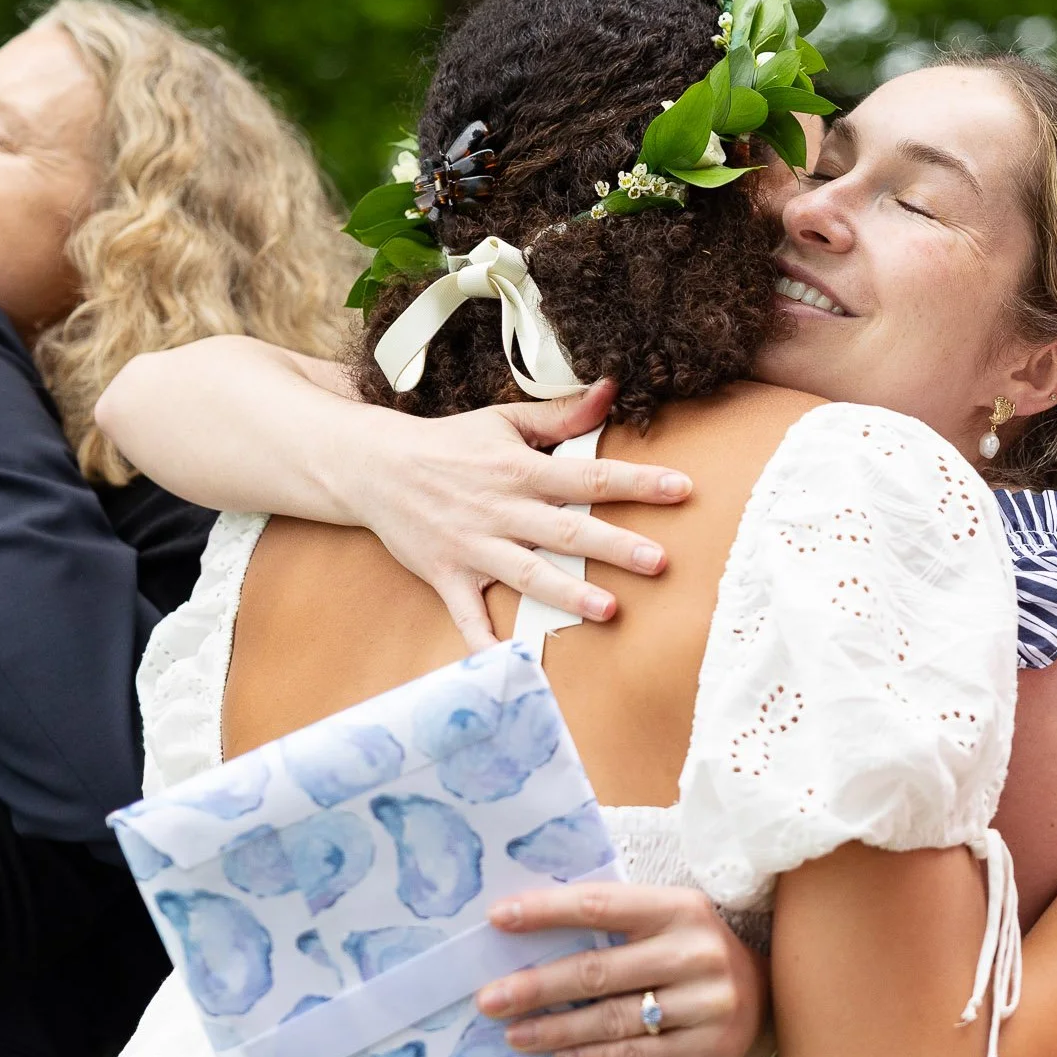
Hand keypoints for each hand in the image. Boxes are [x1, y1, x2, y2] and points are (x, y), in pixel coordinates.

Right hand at [342, 378, 693, 647]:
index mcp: (521, 470)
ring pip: (527, 573)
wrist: (374, 466)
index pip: (589, 477)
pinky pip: (468, 615)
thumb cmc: (449, 444)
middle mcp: (501, 510)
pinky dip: (486, 642)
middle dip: (614, 547)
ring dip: (567, 593)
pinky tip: (511, 665)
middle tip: (658, 561)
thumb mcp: (504, 421)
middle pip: (566, 531)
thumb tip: (610, 391)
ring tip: (608, 610)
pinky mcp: (447, 576)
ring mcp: (474, 547)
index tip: (681, 489)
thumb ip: (561, 415)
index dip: (637, 483)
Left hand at [476, 882, 764, 1056]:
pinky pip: (637, 1054)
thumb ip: (617, 923)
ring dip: (556, 1029)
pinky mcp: (708, 1044)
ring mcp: (705, 1000)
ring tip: (515, 1035)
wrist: (770, 1001)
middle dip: (536, 985)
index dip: (546, 911)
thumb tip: (531, 929)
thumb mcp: (669, 923)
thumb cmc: (695, 954)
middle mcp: (694, 950)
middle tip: (490, 999)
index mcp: (679, 907)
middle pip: (599, 970)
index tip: (498, 919)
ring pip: (613, 1018)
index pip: (600, 905)